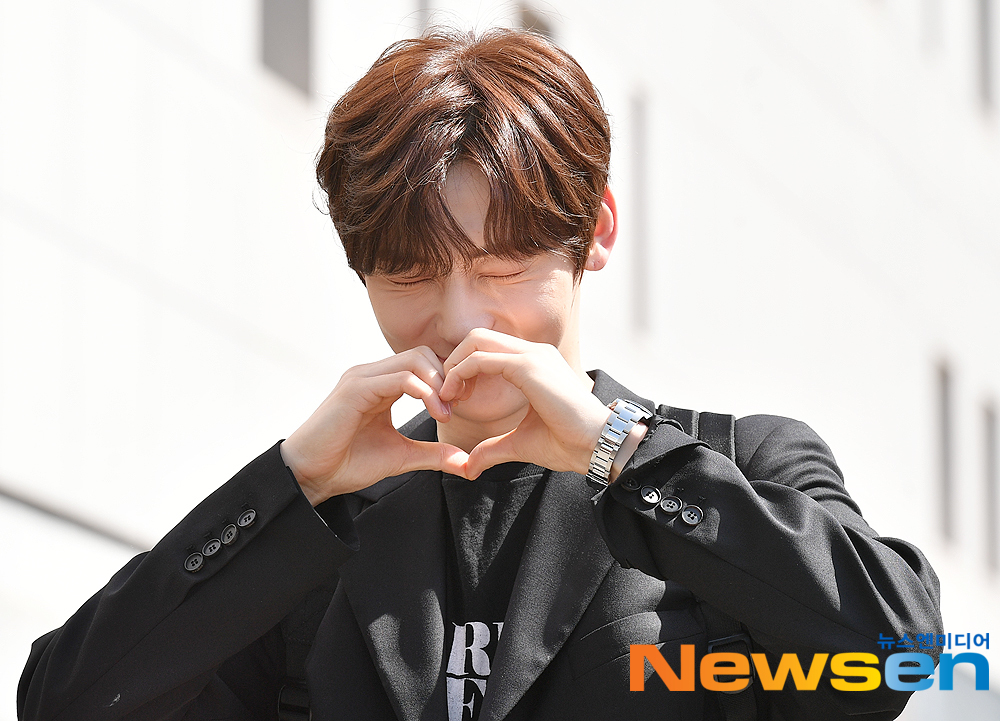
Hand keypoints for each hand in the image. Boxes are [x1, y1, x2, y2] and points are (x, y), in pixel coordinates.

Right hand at [280, 347, 469, 504]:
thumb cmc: (348, 463)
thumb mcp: (402, 456)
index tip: (460, 407)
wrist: (311, 475)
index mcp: (382, 384)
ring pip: (414, 360)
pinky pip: (399, 378)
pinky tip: (434, 413)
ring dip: (437, 384)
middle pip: (423, 353)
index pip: (424, 362)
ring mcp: (362, 378)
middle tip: (457, 407)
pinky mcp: (355, 389)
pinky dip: (423, 391)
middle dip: (446, 377)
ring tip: (445, 413)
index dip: (447, 380)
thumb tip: (467, 463)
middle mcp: (372, 374)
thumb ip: (433, 454)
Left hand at [438, 329, 612, 478]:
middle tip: (446, 394)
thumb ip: (492, 449)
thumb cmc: (567, 444)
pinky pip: (480, 359)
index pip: (488, 350)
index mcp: (535, 363)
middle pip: (477, 338)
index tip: (455, 399)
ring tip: (447, 396)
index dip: (464, 370)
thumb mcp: (519, 444)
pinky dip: (459, 374)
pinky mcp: (527, 366)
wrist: (596, 446)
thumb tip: (469, 468)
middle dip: (454, 362)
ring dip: (453, 367)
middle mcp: (533, 353)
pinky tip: (455, 397)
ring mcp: (532, 356)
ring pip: (475, 342)